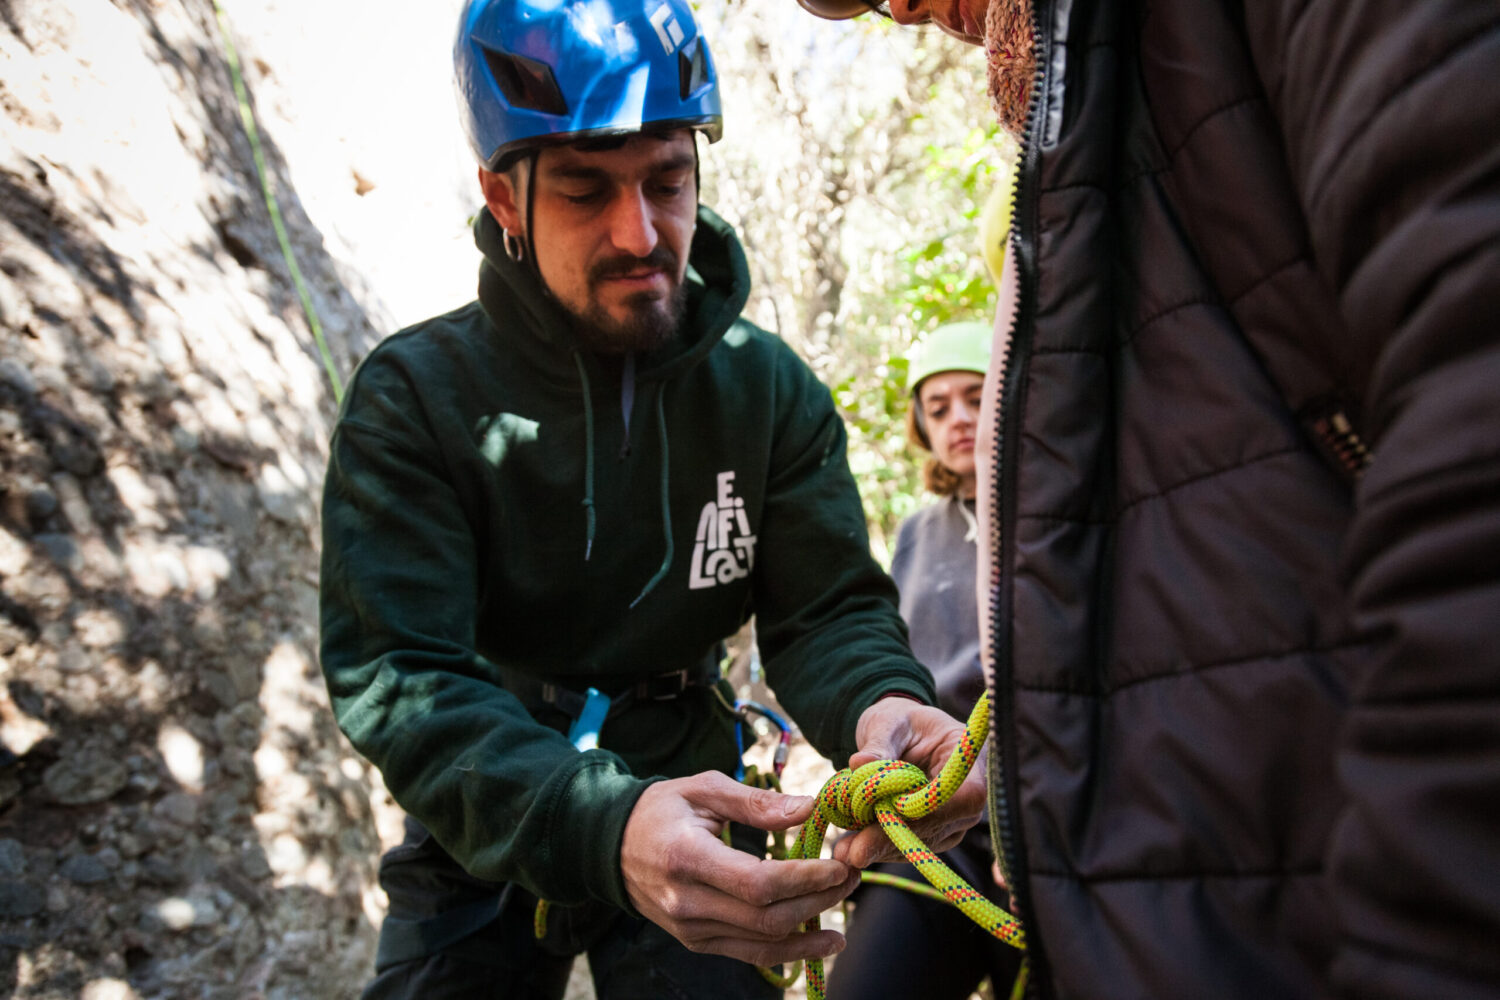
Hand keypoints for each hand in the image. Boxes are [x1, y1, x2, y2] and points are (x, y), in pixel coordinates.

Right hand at [620, 771, 859, 965]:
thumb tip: (809, 808)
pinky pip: (752, 954)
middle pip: (767, 916)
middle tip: (852, 873)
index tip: (839, 863)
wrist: (612, 846)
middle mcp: (686, 903)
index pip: (757, 883)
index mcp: (686, 858)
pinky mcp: (697, 942)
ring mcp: (690, 929)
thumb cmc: (662, 809)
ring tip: (846, 899)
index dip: (804, 878)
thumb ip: (756, 802)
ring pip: (764, 941)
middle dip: (819, 898)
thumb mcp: (703, 788)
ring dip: (812, 924)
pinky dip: (793, 951)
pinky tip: (825, 939)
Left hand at [830, 697, 985, 867]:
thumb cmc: (900, 720)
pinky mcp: (933, 833)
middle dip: (892, 840)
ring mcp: (953, 819)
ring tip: (844, 852)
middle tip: (854, 852)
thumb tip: (859, 763)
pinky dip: (879, 848)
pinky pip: (909, 846)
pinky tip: (851, 849)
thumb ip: (878, 743)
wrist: (899, 732)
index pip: (963, 797)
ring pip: (921, 843)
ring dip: (881, 850)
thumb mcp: (888, 722)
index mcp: (967, 759)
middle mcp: (967, 796)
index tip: (887, 819)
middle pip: (938, 827)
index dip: (929, 813)